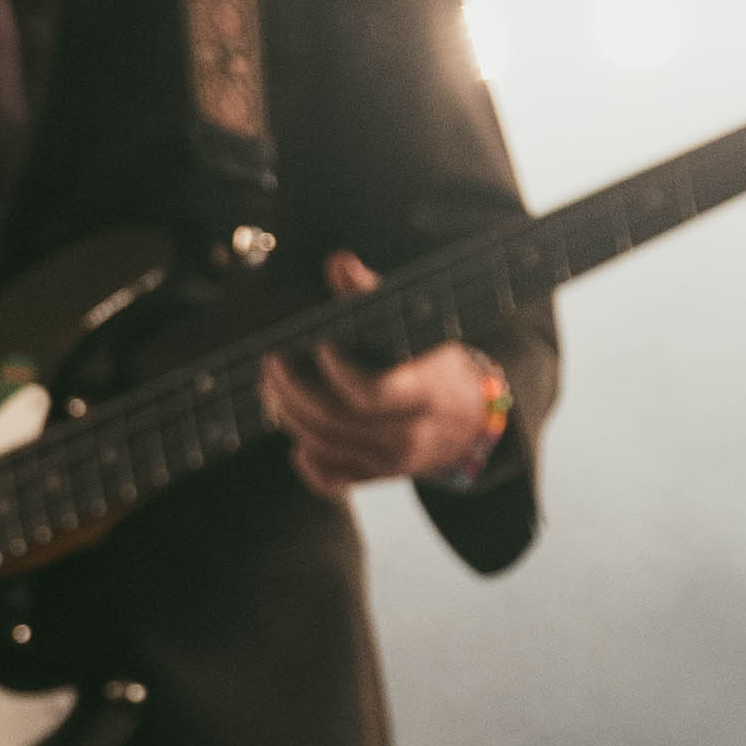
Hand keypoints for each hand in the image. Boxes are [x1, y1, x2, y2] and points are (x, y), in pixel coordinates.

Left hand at [263, 253, 509, 502]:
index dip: (338, 372)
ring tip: (273, 390)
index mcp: (427, 391)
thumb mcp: (418, 327)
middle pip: (338, 420)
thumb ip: (375, 295)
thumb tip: (339, 264)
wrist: (472, 420)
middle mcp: (411, 432)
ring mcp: (395, 461)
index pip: (374, 392)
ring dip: (292, 418)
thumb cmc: (438, 365)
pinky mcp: (380, 477)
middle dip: (295, 391)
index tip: (318, 345)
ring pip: (329, 447)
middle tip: (273, 365)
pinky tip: (296, 441)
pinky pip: (336, 482)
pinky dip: (310, 465)